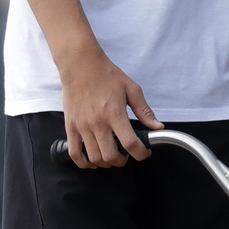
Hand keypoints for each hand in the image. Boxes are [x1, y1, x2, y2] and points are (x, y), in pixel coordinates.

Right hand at [60, 47, 160, 167]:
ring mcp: (82, 126)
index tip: (144, 152)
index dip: (141, 153)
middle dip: (122, 161)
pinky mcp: (70, 127)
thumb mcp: (132, 89)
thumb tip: (158, 127)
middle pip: (110, 156)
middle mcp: (97, 123)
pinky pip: (74, 153)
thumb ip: (145, 110)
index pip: (130, 144)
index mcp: (115, 114)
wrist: (80, 65)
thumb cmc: (106, 75)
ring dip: (105, 162)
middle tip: (126, 154)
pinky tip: (92, 161)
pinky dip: (84, 163)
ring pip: (94, 158)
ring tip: (111, 155)